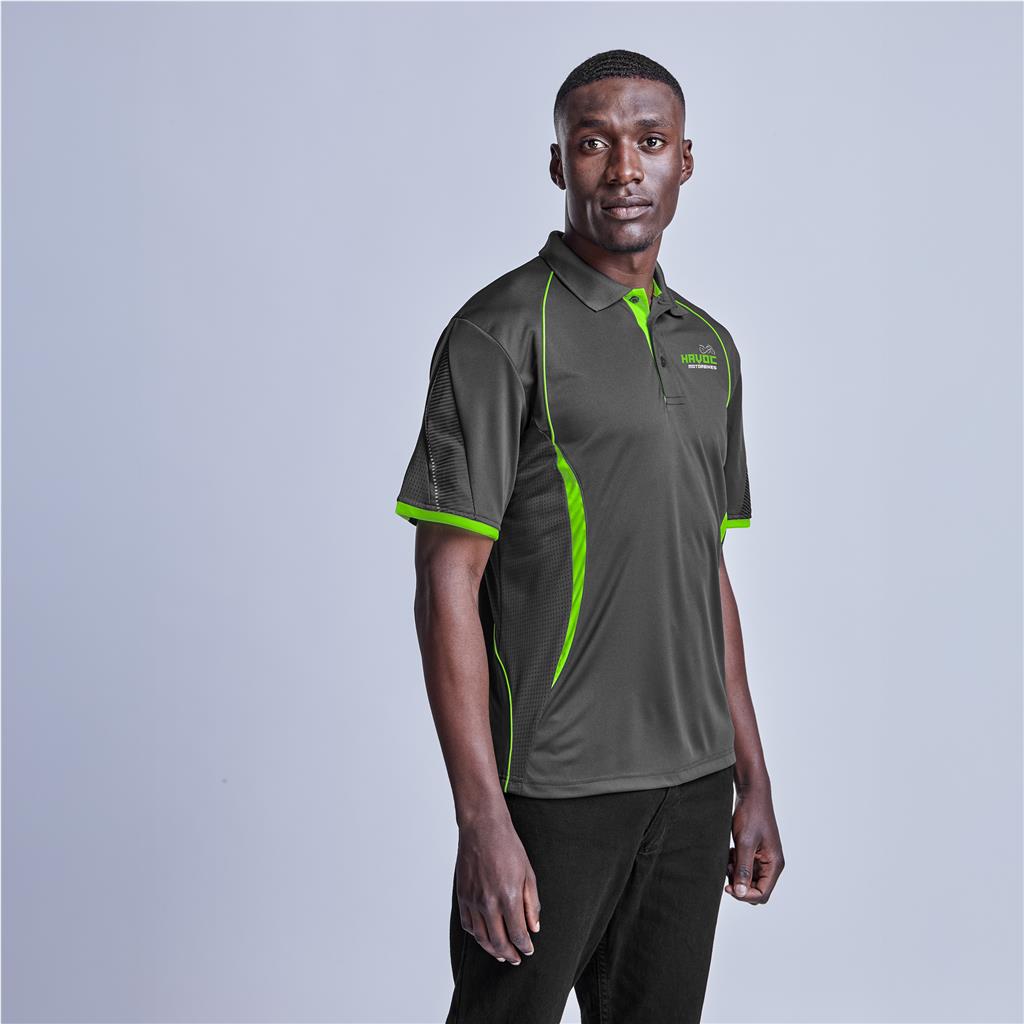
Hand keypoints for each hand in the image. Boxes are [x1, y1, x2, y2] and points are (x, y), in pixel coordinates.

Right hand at [455, 809, 541, 964]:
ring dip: (492, 950)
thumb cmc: (508, 847)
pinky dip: (476, 936)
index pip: (518, 934)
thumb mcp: (528, 873)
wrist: (482, 828)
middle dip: (509, 954)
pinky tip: (484, 937)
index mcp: (509, 897)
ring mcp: (473, 900)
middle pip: (499, 941)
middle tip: (516, 959)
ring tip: (501, 955)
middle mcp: (489, 903)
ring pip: (481, 937)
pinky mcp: (462, 895)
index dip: (525, 946)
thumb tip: (534, 928)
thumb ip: (532, 904)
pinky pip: (468, 924)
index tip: (529, 950)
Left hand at [724, 783, 783, 903]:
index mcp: (774, 864)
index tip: (728, 887)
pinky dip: (735, 864)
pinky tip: (730, 853)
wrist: (751, 794)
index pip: (762, 893)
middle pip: (756, 889)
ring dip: (736, 873)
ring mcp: (763, 858)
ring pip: (749, 879)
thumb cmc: (751, 815)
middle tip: (727, 870)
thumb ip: (743, 869)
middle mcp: (771, 864)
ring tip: (728, 859)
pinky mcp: (755, 852)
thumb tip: (741, 892)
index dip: (745, 895)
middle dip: (740, 885)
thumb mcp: (744, 843)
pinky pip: (745, 867)